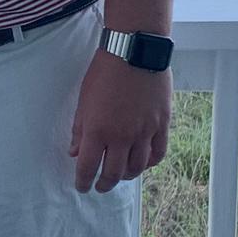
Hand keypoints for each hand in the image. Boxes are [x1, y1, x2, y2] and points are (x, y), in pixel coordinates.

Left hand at [69, 51, 171, 193]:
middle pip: (113, 173)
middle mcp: (122, 136)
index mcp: (98, 131)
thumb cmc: (104, 71)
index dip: (83, 181)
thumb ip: (80, 129)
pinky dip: (149, 163)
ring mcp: (144, 132)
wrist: (135, 50)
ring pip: (137, 168)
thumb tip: (75, 151)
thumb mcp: (84, 99)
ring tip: (120, 175)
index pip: (88, 167)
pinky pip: (157, 153)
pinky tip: (142, 163)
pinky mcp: (162, 124)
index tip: (82, 186)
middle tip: (99, 186)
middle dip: (104, 184)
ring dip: (126, 176)